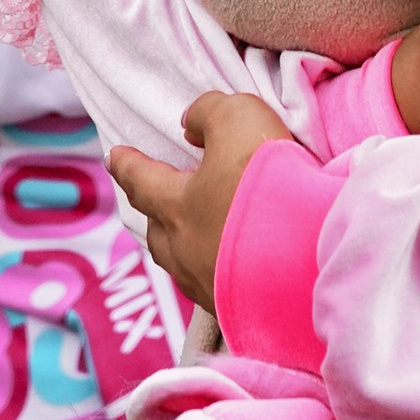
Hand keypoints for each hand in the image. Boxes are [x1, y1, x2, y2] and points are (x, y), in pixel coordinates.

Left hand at [111, 92, 290, 314]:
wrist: (306, 252)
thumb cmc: (264, 179)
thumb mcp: (237, 117)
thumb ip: (208, 113)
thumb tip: (191, 127)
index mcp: (175, 206)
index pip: (140, 180)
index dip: (126, 165)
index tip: (113, 156)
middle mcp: (183, 250)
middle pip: (156, 230)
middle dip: (153, 211)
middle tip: (157, 198)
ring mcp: (208, 284)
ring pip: (180, 262)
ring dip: (181, 244)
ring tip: (192, 235)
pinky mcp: (237, 307)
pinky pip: (212, 285)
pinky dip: (213, 268)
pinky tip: (229, 263)